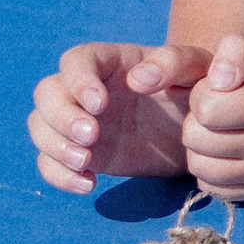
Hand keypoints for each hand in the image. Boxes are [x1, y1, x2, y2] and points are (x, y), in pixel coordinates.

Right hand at [27, 40, 212, 193]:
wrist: (203, 131)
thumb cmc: (199, 90)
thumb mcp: (197, 68)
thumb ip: (173, 62)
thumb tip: (137, 78)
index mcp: (111, 60)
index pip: (76, 60)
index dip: (78, 81)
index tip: (100, 105)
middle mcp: (87, 88)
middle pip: (47, 93)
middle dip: (61, 116)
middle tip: (93, 137)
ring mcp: (80, 121)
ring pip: (40, 126)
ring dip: (54, 145)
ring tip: (87, 163)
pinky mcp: (82, 152)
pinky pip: (49, 161)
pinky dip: (58, 175)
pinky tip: (89, 183)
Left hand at [180, 34, 243, 200]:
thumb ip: (234, 49)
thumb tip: (219, 80)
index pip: (206, 108)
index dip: (203, 93)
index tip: (220, 87)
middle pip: (196, 139)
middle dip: (197, 119)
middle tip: (220, 108)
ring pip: (198, 166)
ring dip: (199, 145)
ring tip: (221, 128)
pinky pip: (209, 186)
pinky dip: (209, 167)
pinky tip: (226, 149)